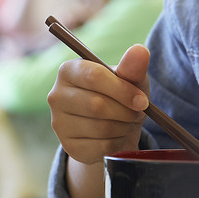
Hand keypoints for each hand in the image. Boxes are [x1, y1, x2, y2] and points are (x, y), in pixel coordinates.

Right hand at [48, 44, 149, 165]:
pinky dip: (118, 144)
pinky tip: (117, 137)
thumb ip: (132, 67)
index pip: (93, 77)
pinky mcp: (68, 145)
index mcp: (68, 71)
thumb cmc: (120, 97)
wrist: (112, 128)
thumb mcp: (130, 79)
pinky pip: (101, 147)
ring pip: (101, 127)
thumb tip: (139, 50)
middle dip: (126, 111)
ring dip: (124, 127)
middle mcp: (56, 95)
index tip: (142, 100)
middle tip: (136, 113)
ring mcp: (59, 122)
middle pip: (97, 105)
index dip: (123, 90)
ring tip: (126, 122)